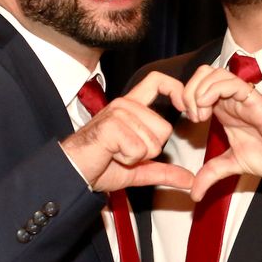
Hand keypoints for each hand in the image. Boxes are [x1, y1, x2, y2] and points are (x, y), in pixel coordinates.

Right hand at [60, 71, 192, 192]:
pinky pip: (139, 149)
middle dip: (151, 149)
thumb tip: (189, 179)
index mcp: (132, 107)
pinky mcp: (111, 125)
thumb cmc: (99, 166)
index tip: (186, 110)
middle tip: (126, 153)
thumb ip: (164, 170)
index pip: (158, 82)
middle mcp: (125, 105)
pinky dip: (127, 160)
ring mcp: (118, 112)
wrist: (72, 173)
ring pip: (153, 141)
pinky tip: (111, 155)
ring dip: (137, 157)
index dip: (177, 90)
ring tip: (116, 153)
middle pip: (165, 127)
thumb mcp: (138, 168)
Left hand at [182, 65, 261, 200]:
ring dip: (198, 91)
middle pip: (203, 73)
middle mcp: (232, 98)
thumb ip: (211, 174)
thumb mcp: (232, 165)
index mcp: (225, 108)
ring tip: (199, 116)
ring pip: (213, 73)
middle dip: (188, 91)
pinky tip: (207, 109)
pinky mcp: (254, 99)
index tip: (185, 119)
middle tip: (192, 116)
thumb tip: (193, 193)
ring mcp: (242, 97)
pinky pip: (230, 82)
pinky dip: (212, 90)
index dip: (185, 96)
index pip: (198, 85)